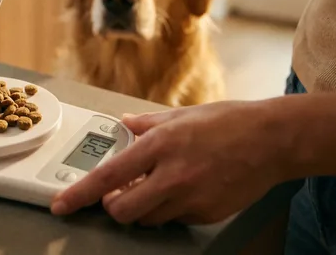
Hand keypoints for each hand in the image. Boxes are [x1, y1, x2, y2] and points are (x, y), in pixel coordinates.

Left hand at [50, 100, 292, 225]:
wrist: (273, 140)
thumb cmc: (228, 122)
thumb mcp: (180, 115)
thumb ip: (145, 125)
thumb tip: (123, 125)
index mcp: (159, 145)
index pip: (107, 177)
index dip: (79, 194)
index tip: (61, 205)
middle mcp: (171, 175)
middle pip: (123, 211)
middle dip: (114, 207)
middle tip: (119, 195)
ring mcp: (191, 198)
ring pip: (148, 220)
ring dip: (144, 209)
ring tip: (158, 186)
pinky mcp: (207, 213)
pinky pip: (176, 220)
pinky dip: (171, 210)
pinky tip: (186, 190)